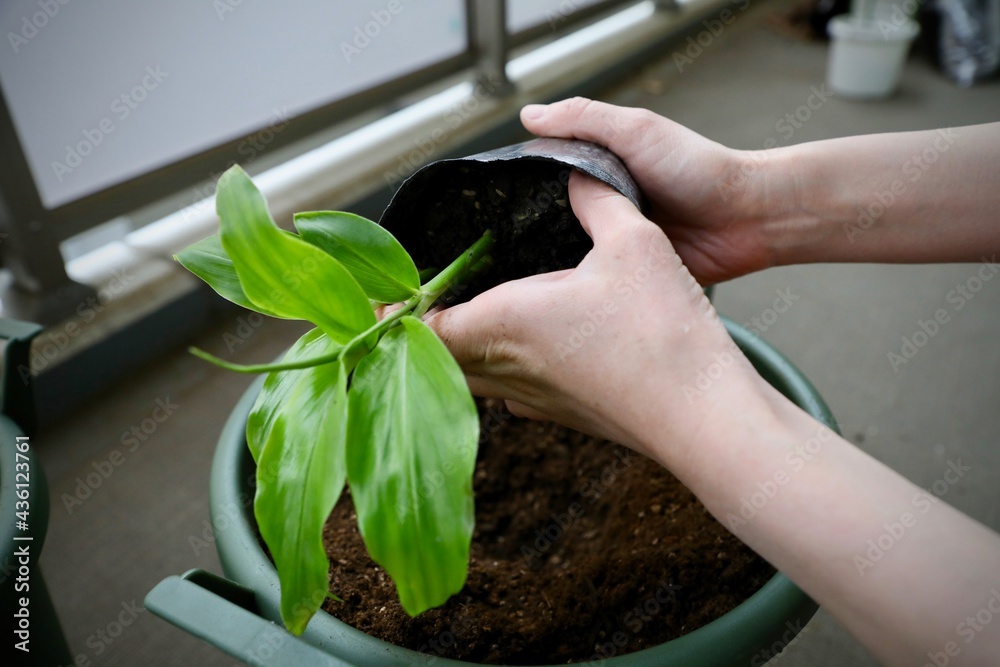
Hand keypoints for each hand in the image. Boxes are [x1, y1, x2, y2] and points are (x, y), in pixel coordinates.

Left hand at [428, 172, 767, 462]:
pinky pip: (510, 393)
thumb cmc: (663, 335)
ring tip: (458, 322)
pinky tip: (523, 350)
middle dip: (419, 332)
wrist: (704, 419)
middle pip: (438, 356)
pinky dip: (499, 371)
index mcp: (505, 322)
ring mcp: (535, 400)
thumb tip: (576, 176)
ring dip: (457, 352)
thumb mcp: (633, 242)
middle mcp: (508, 368)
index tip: (382, 299)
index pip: (424, 324)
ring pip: (472, 378)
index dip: (396, 312)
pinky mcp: (564, 417)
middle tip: (410, 307)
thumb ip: (596, 201)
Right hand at [520, 98, 776, 283]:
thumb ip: (584, 119)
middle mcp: (605, 204)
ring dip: (558, 261)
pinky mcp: (632, 273)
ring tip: (528, 274)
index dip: (525, 185)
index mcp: (601, 168)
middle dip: (535, 230)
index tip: (498, 200)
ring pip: (572, 253)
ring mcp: (617, 240)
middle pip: (554, 218)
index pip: (549, 176)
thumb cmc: (698, 167)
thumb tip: (529, 115)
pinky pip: (599, 282)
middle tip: (508, 247)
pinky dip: (585, 286)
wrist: (747, 217)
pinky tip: (564, 293)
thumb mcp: (637, 130)